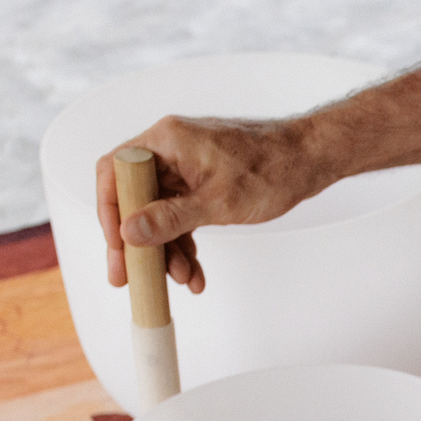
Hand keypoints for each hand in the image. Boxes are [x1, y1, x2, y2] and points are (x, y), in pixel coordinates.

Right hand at [94, 115, 326, 294]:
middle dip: (139, 242)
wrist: (310, 160)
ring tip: (185, 280)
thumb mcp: (218, 203)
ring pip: (160, 213)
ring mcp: (185, 167)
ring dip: (168, 250)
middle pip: (135, 198)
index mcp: (166, 140)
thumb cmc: (272, 169)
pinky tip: (195, 272)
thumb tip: (129, 233)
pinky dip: (186, 243)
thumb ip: (171, 219)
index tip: (117, 248)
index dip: (110, 211)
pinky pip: (181, 215)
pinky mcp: (201, 183)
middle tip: (132, 279)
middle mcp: (170, 149)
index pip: (115, 172)